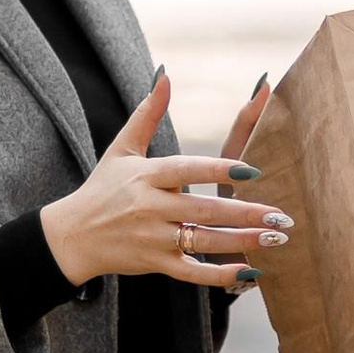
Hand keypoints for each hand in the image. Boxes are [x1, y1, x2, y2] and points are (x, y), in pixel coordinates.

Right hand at [40, 73, 296, 292]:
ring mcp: (153, 239)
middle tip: (282, 216)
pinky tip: (251, 274)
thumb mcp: (121, 149)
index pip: (187, 170)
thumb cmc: (101, 188)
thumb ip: (147, 114)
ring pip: (204, 242)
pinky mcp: (155, 264)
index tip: (253, 170)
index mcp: (145, 176)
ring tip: (276, 239)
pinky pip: (192, 273)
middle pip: (204, 210)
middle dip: (245, 214)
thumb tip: (165, 76)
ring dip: (242, 242)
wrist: (71, 237)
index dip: (219, 170)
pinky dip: (220, 277)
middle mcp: (150, 207)